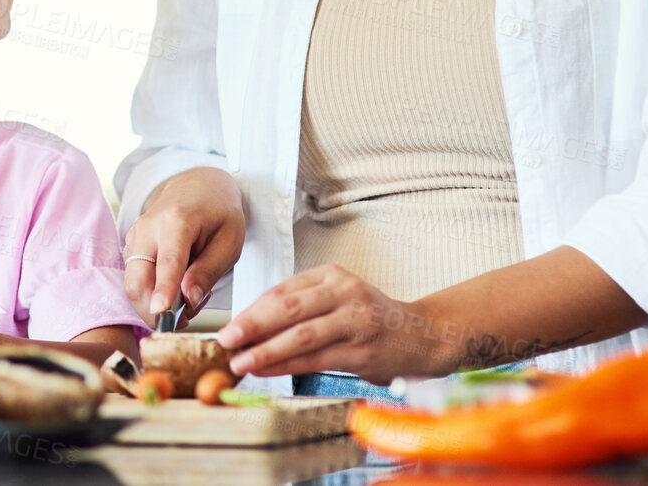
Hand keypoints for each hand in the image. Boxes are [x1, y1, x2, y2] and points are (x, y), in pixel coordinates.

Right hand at [122, 167, 244, 323]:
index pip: (168, 262)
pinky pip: (134, 279)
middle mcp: (147, 227)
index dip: (164, 290)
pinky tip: (176, 286)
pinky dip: (152, 293)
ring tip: (187, 295)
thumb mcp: (229, 240)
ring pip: (132, 284)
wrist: (198, 186)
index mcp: (177, 220)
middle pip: (137, 280)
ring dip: (155, 304)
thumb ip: (208, 271)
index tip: (160, 312)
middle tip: (186, 317)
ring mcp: (134, 236)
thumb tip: (189, 300)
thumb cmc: (218, 213)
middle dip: (155, 311)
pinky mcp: (130, 246)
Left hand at [217, 263, 429, 385]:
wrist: (421, 335)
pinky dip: (287, 365)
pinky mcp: (361, 350)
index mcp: (332, 275)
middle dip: (252, 326)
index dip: (252, 309)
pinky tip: (267, 370)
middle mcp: (344, 293)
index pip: (282, 290)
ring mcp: (354, 321)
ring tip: (240, 362)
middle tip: (226, 340)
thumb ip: (300, 306)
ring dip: (265, 351)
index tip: (229, 325)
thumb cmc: (371, 318)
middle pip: (288, 308)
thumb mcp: (337, 298)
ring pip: (300, 336)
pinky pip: (316, 359)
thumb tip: (251, 325)